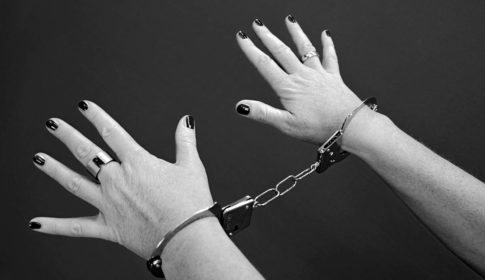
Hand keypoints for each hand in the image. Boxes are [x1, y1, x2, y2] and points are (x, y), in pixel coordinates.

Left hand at [30, 101, 212, 258]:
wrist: (187, 237)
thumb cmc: (191, 204)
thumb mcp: (192, 167)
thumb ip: (185, 141)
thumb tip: (186, 121)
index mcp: (138, 163)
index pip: (113, 133)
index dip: (96, 116)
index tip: (84, 106)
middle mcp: (118, 180)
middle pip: (87, 153)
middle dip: (68, 136)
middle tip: (53, 124)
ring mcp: (109, 204)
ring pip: (74, 183)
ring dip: (54, 169)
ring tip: (38, 158)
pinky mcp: (108, 227)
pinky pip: (76, 227)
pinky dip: (55, 226)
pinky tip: (35, 222)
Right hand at [235, 15, 363, 144]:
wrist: (350, 126)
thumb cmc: (320, 128)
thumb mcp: (286, 125)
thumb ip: (263, 113)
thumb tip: (241, 106)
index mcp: (289, 88)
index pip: (265, 64)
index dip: (251, 50)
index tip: (242, 38)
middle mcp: (303, 76)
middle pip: (282, 51)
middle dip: (267, 36)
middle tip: (258, 24)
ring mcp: (319, 74)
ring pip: (305, 48)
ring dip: (296, 33)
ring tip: (289, 20)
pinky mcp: (334, 77)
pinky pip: (330, 56)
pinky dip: (327, 44)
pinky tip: (326, 34)